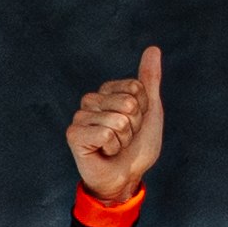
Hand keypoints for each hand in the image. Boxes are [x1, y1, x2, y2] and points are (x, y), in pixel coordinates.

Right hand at [67, 46, 163, 202]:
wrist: (126, 177)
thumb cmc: (136, 148)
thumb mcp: (149, 111)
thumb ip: (149, 80)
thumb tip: (153, 49)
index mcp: (107, 92)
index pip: (136, 87)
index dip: (143, 109)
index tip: (135, 124)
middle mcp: (91, 101)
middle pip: (128, 103)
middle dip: (134, 125)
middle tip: (124, 138)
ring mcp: (80, 118)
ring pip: (117, 120)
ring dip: (123, 139)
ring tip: (115, 146)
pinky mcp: (74, 134)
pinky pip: (105, 133)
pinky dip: (112, 147)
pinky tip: (104, 152)